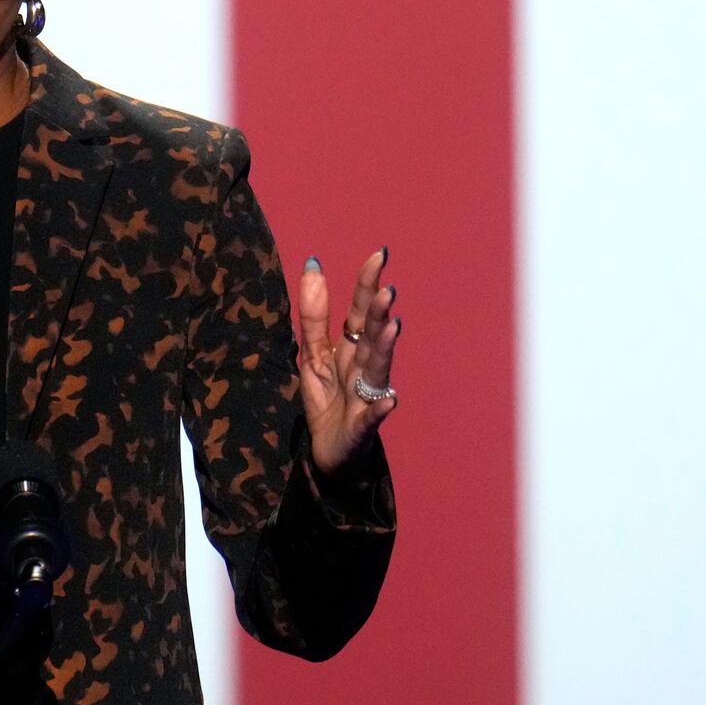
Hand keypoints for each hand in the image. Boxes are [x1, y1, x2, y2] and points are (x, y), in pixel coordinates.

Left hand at [296, 248, 401, 477]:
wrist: (330, 450)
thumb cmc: (328, 399)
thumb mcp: (313, 354)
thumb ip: (314, 314)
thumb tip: (312, 265)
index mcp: (351, 348)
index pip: (361, 311)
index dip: (367, 284)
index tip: (378, 254)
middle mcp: (364, 368)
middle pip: (372, 335)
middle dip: (379, 313)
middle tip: (387, 289)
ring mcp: (367, 396)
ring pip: (378, 369)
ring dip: (385, 348)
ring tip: (392, 327)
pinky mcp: (363, 426)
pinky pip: (373, 417)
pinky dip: (381, 409)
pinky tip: (389, 400)